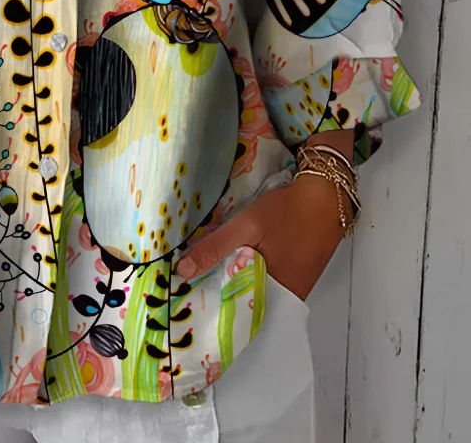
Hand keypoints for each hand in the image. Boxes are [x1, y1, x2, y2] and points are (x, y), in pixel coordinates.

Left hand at [174, 171, 345, 300]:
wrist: (326, 194)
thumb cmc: (288, 211)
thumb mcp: (247, 225)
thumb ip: (215, 248)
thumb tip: (182, 273)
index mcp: (277, 294)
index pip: (238, 316)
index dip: (214, 311)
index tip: (190, 306)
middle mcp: (288, 297)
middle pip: (249, 305)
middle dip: (222, 298)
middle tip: (193, 292)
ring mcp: (296, 285)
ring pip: (258, 292)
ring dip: (236, 286)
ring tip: (207, 279)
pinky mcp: (299, 272)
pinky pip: (270, 282)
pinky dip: (252, 275)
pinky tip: (235, 265)